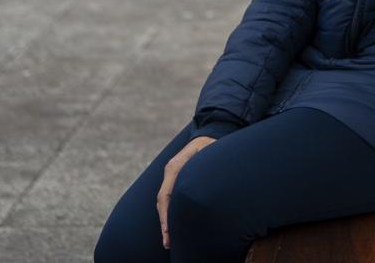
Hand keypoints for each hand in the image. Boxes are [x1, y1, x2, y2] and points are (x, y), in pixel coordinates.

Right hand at [156, 135, 215, 249]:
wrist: (210, 133)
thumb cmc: (212, 143)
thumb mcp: (210, 152)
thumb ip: (204, 166)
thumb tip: (203, 185)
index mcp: (175, 167)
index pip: (165, 195)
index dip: (165, 215)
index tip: (168, 231)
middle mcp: (171, 171)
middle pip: (162, 201)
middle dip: (164, 222)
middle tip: (168, 242)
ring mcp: (172, 175)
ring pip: (164, 201)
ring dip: (166, 219)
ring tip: (169, 240)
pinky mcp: (176, 178)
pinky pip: (170, 197)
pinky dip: (170, 212)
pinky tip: (173, 225)